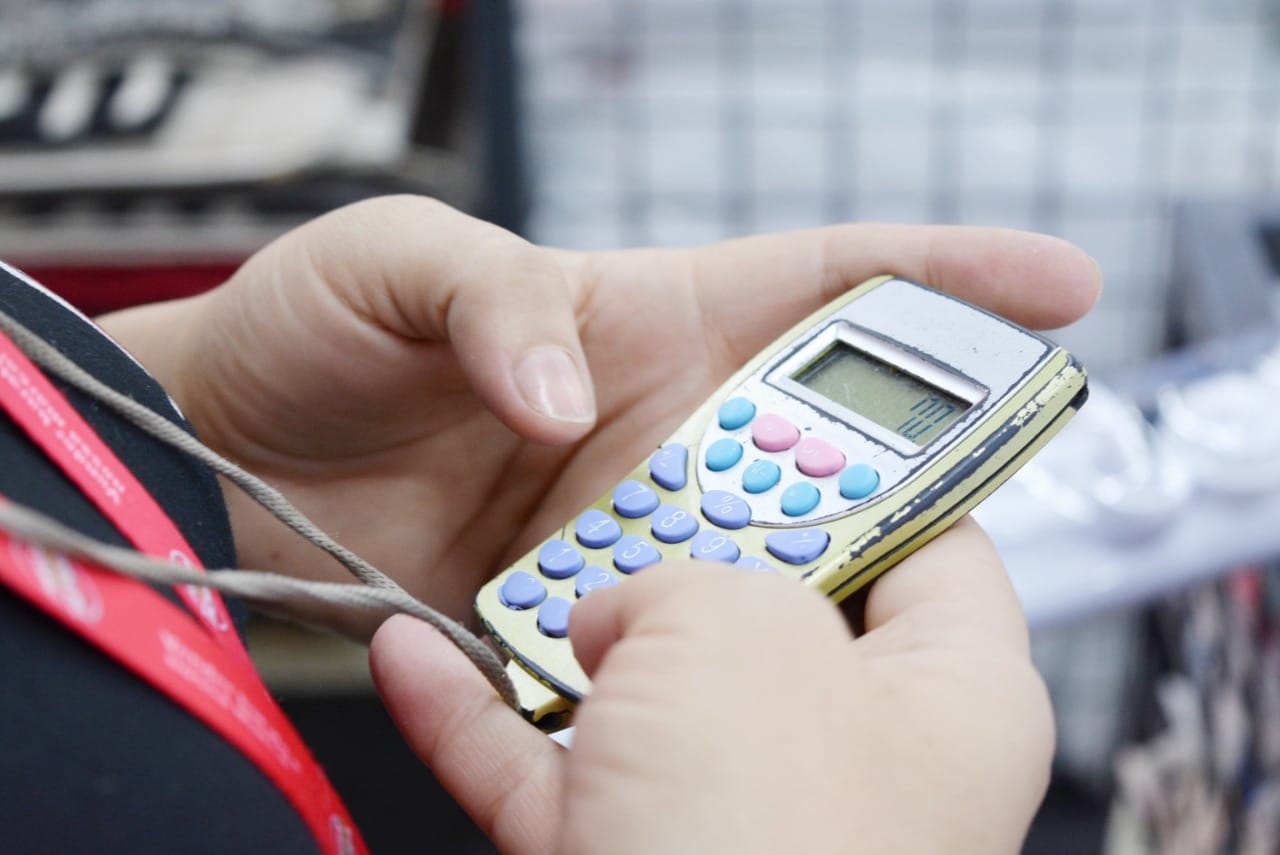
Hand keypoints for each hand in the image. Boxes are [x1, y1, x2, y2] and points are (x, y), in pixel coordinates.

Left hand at [99, 196, 1099, 634]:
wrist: (222, 450)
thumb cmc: (314, 325)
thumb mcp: (399, 262)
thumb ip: (496, 304)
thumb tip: (566, 395)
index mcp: (652, 318)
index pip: (825, 283)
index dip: (946, 276)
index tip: (1058, 287)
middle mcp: (659, 428)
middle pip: (823, 450)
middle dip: (895, 483)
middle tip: (935, 521)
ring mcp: (618, 524)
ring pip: (749, 568)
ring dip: (775, 601)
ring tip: (777, 631)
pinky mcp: (564, 606)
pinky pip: (640, 650)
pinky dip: (661, 679)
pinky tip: (667, 703)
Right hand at [370, 517, 1054, 853]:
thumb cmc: (765, 843)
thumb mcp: (740, 629)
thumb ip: (694, 575)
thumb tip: (632, 609)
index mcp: (950, 691)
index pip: (930, 536)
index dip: (859, 461)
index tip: (783, 410)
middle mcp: (855, 755)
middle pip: (768, 606)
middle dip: (687, 543)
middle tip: (628, 471)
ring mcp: (738, 814)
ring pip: (645, 690)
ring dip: (564, 631)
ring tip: (512, 562)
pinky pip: (553, 768)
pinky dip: (484, 715)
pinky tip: (417, 653)